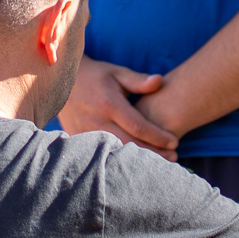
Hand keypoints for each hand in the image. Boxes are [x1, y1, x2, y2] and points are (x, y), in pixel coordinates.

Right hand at [57, 57, 179, 160]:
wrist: (63, 83)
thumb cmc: (97, 77)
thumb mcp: (117, 73)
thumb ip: (138, 81)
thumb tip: (159, 81)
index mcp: (109, 104)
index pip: (138, 126)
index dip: (157, 136)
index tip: (174, 142)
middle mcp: (97, 121)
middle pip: (130, 144)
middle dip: (154, 153)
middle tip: (174, 157)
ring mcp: (87, 133)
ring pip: (117, 153)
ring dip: (139, 159)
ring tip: (160, 163)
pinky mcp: (80, 140)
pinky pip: (103, 154)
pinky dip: (120, 160)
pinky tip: (136, 164)